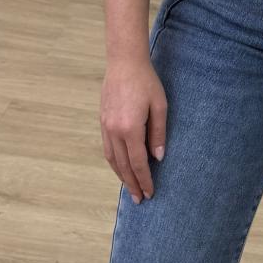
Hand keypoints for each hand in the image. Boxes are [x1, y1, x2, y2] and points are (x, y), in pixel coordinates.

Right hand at [100, 54, 167, 202]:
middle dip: (132, 184)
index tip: (150, 192)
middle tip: (140, 200)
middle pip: (123, 165)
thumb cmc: (146, 82)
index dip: (145, 179)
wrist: (123, 63)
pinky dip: (114, 162)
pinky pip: (107, 148)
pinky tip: (121, 168)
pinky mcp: (102, 122)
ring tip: (130, 188)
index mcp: (130, 128)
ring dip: (121, 176)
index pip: (138, 162)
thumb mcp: (160, 107)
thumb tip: (158, 158)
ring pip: (112, 159)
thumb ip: (159, 134)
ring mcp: (105, 127)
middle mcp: (114, 131)